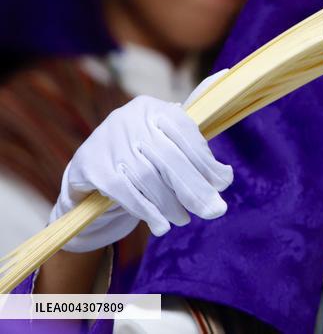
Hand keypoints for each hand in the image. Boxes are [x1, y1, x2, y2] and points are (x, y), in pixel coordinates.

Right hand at [51, 70, 233, 252]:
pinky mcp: (91, 166)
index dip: (206, 160)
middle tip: (214, 211)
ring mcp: (107, 141)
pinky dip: (147, 210)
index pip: (186, 131)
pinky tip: (161, 225)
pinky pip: (125, 191)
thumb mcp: (164, 140)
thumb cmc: (139, 155)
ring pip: (148, 176)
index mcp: (152, 108)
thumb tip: (224, 140)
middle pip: (170, 157)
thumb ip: (193, 142)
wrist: (89, 171)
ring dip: (171, 203)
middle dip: (196, 187)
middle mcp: (128, 119)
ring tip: (184, 219)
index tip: (223, 183)